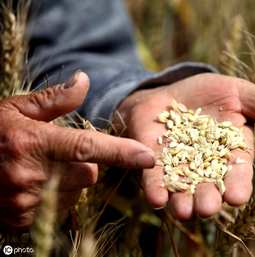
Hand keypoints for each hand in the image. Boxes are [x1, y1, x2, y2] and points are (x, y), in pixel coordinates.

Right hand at [0, 72, 154, 229]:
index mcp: (33, 143)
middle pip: (89, 173)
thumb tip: (84, 80)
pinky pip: (61, 208)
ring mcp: (27, 203)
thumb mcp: (15, 109)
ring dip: (68, 180)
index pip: (87, 147)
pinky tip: (34, 186)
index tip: (148, 157)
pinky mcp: (24, 221)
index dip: (120, 152)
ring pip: (77, 191)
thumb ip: (54, 99)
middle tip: (56, 154)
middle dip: (83, 164)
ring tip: (40, 170)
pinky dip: (56, 197)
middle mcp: (32, 175)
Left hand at [117, 73, 254, 219]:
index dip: (238, 184)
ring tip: (182, 210)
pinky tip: (156, 198)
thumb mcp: (240, 94)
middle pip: (210, 187)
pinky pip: (155, 179)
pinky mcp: (155, 163)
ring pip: (183, 189)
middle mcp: (207, 167)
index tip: (238, 197)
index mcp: (232, 153)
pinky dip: (156, 189)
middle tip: (207, 208)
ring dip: (182, 201)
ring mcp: (179, 167)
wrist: (171, 93)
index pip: (238, 172)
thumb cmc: (210, 95)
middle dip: (209, 199)